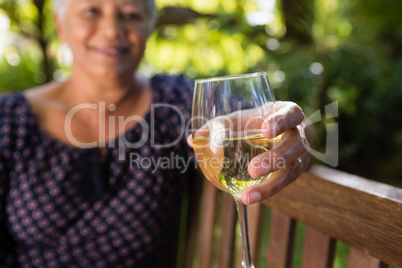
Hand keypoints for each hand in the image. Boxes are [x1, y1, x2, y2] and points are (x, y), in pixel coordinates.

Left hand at [187, 101, 309, 204]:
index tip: (266, 130)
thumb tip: (193, 140)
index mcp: (286, 113)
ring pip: (293, 170)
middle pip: (294, 146)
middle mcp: (298, 133)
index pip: (291, 114)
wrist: (273, 132)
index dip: (281, 121)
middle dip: (274, 158)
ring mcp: (300, 154)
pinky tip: (249, 198)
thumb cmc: (254, 121)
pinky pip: (285, 182)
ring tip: (248, 196)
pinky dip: (268, 190)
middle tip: (252, 170)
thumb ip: (217, 126)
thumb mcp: (238, 120)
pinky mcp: (296, 170)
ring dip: (271, 185)